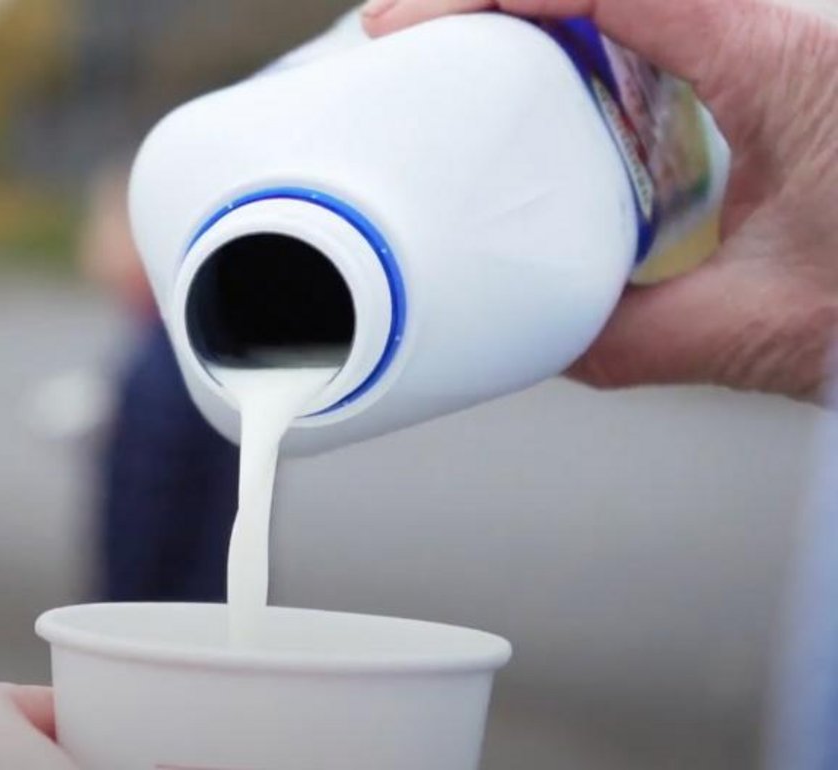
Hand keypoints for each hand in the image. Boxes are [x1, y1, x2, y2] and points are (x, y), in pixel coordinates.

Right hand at [363, 0, 837, 401]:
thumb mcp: (762, 328)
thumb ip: (628, 336)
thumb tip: (536, 339)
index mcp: (778, 62)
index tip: (414, 26)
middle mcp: (779, 34)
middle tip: (410, 35)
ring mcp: (776, 47)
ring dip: (542, 16)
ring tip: (460, 56)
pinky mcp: (776, 74)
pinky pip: (663, 33)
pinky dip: (590, 46)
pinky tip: (553, 93)